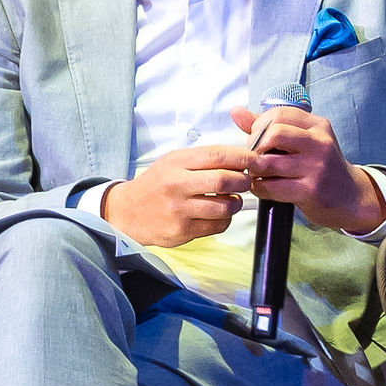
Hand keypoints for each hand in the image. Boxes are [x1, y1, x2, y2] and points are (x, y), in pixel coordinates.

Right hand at [103, 140, 256, 246]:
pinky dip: (225, 219)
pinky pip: (217, 225)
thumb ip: (204, 159)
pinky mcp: (182, 230)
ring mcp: (179, 209)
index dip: (243, 158)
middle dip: (244, 181)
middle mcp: (176, 185)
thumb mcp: (174, 162)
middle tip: (246, 182)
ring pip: (224, 206)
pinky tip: (217, 213)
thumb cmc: (158, 184)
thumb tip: (243, 158)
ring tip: (231, 199)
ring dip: (236, 203)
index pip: (217, 156)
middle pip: (224, 181)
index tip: (257, 160)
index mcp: (176, 163)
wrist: (128, 212)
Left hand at [232, 104, 385, 234]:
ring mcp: (316, 167)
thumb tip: (236, 112)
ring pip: (267, 163)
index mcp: (318, 126)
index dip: (259, 127)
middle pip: (272, 134)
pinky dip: (260, 188)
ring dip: (255, 170)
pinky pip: (271, 187)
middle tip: (256, 158)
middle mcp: (320, 143)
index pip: (277, 114)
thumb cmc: (321, 167)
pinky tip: (264, 188)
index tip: (258, 141)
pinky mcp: (311, 190)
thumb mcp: (304, 140)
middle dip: (255, 147)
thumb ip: (269, 126)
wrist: (351, 197)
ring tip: (259, 174)